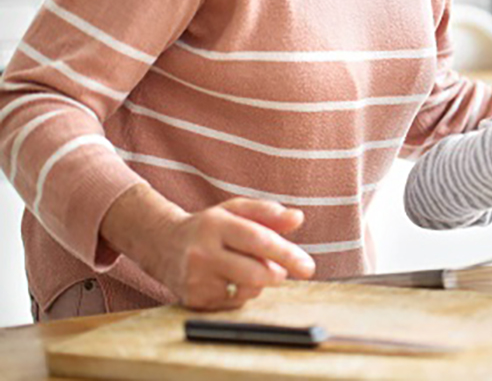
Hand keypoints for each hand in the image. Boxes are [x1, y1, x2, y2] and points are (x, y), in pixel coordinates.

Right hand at [102, 185, 315, 309]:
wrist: (163, 244)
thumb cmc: (210, 226)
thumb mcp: (236, 210)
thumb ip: (268, 212)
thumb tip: (298, 218)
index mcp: (215, 226)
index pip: (258, 240)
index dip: (287, 253)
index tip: (307, 266)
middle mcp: (202, 253)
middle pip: (254, 273)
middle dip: (277, 273)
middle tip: (282, 270)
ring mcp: (196, 280)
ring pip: (247, 290)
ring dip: (259, 282)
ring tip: (245, 267)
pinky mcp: (194, 301)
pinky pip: (235, 303)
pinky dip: (242, 293)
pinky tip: (229, 279)